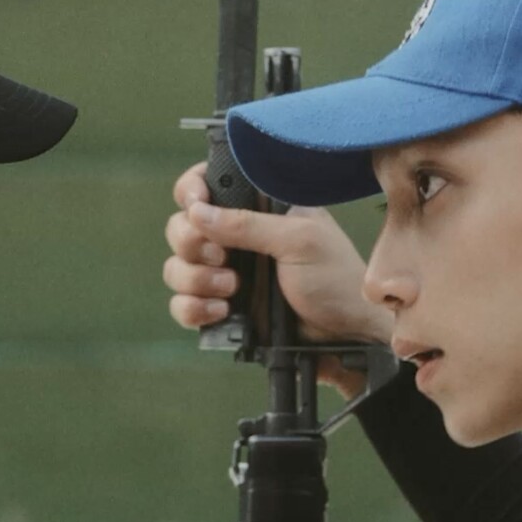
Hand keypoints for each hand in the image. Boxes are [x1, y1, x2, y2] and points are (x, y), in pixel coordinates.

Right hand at [162, 162, 392, 396]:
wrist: (345, 336)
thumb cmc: (335, 279)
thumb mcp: (299, 240)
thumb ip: (247, 224)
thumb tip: (196, 211)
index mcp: (256, 208)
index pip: (206, 185)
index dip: (191, 192)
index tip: (197, 207)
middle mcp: (235, 238)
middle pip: (180, 228)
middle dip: (193, 244)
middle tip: (223, 257)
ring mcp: (225, 274)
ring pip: (176, 268)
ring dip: (195, 279)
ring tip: (232, 289)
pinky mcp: (220, 307)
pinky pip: (182, 305)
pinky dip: (193, 308)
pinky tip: (223, 311)